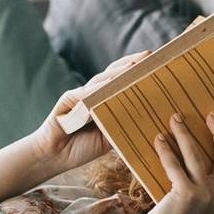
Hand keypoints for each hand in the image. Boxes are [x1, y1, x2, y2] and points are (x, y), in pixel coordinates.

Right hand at [31, 51, 150, 171]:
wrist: (55, 156)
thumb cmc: (82, 147)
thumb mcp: (110, 138)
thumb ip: (123, 127)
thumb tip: (149, 122)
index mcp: (105, 101)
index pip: (124, 82)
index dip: (139, 73)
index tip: (158, 66)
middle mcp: (94, 93)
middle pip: (114, 74)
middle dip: (132, 64)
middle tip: (151, 56)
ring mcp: (80, 94)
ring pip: (101, 80)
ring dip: (118, 72)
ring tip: (134, 66)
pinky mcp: (68, 100)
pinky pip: (85, 94)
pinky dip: (97, 89)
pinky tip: (109, 85)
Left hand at [135, 112, 213, 213]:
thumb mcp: (194, 206)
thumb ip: (199, 187)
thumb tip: (187, 158)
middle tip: (207, 114)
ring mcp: (205, 194)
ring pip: (196, 154)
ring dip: (184, 134)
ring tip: (174, 120)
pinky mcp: (186, 194)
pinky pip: (175, 164)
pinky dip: (165, 150)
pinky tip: (159, 140)